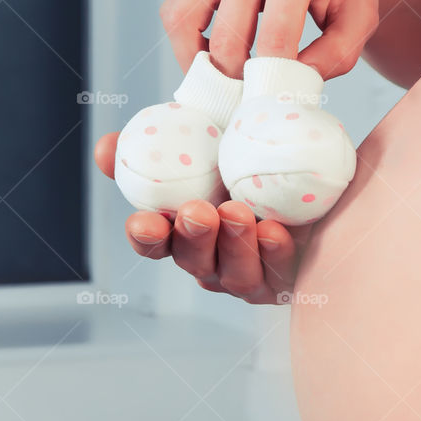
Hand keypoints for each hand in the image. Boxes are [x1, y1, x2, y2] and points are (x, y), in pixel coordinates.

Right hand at [94, 132, 311, 303]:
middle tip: (197, 212)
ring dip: (232, 243)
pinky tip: (274, 231)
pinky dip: (272, 251)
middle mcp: (212, 258)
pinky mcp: (286, 275)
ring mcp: (249, 273)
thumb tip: (105, 147)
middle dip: (191, 238)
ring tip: (236, 213)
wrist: (316, 174)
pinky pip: (278, 269)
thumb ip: (157, 145)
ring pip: (234, 270)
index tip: (143, 220)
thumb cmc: (249, 162)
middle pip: (192, 259)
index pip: (155, 243)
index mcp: (184, 231)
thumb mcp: (205, 144)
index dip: (145, 236)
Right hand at [160, 0, 392, 78]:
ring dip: (198, 64)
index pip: (274, 38)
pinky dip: (186, 44)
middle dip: (236, 80)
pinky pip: (177, 11)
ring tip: (223, 85)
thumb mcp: (361, 22)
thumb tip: (287, 85)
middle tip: (251, 102)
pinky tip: (213, 59)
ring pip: (184, 20)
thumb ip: (334, 58)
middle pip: (227, 37)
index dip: (274, 79)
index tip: (279, 101)